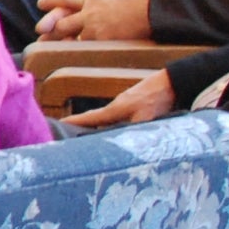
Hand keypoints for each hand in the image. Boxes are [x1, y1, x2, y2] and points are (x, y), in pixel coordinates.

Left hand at [34, 0, 155, 42]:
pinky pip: (84, 48)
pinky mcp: (102, 39)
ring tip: (47, 48)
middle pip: (64, 20)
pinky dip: (75, 52)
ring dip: (59, 42)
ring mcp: (94, 26)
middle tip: (38, 33)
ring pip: (70, 35)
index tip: (40, 3)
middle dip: (50, 27)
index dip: (53, 1)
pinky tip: (66, 58)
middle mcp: (90, 11)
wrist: (154, 7)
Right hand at [58, 69, 176, 130]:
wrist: (171, 83)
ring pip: (106, 119)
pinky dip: (111, 125)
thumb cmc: (157, 99)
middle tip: (67, 135)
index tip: (57, 126)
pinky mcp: (134, 106)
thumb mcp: (144, 118)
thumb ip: (131, 132)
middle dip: (81, 126)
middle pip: (94, 119)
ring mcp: (124, 106)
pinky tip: (115, 132)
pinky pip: (117, 118)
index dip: (73, 122)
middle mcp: (116, 107)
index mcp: (114, 110)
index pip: (88, 117)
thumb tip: (121, 145)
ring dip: (97, 127)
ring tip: (89, 138)